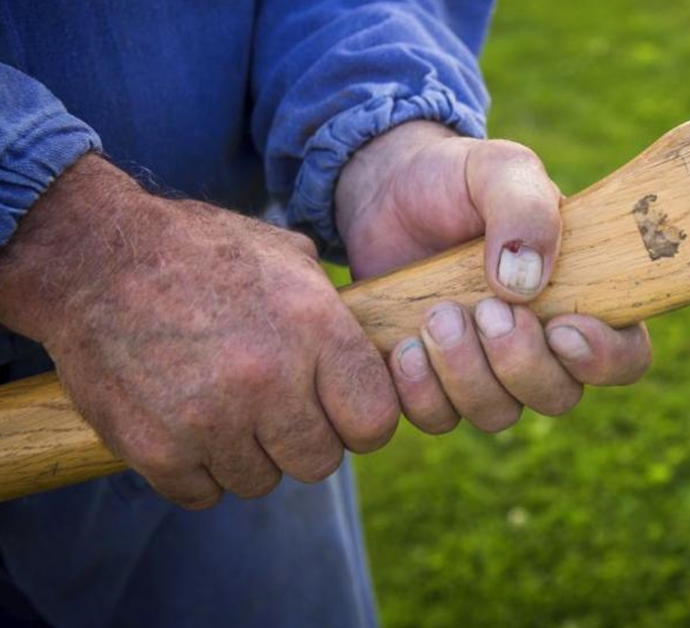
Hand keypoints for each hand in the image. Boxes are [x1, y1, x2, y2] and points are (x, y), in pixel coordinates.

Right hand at [0, 155, 398, 507]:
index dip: (361, 421)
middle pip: (321, 462)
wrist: (91, 259)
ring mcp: (211, 420)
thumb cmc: (198, 252)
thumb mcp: (285, 256)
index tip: (342, 412)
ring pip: (262, 481)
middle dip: (304, 441)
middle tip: (276, 411)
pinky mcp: (157, 450)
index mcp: (314, 328)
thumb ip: (334, 311)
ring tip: (223, 407)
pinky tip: (186, 425)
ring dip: (247, 455)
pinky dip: (196, 470)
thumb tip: (375, 351)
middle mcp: (269, 379)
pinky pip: (204, 493)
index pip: (375, 420)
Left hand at [335, 122, 651, 432]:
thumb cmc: (458, 179)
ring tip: (435, 315)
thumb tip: (525, 281)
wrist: (385, 191)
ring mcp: (487, 370)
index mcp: (580, 297)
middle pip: (558, 397)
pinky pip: (438, 418)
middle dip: (520, 362)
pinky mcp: (433, 383)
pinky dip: (420, 391)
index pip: (625, 356)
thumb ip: (524, 208)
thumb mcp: (499, 170)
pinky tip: (404, 346)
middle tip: (484, 309)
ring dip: (466, 374)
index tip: (562, 328)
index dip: (603, 359)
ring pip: (497, 414)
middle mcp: (541, 345)